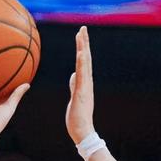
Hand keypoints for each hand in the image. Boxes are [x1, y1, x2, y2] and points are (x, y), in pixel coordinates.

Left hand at [66, 26, 94, 143]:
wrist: (82, 132)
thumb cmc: (78, 118)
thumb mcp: (74, 98)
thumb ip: (74, 86)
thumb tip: (73, 75)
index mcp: (84, 84)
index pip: (83, 63)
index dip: (82, 49)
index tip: (81, 36)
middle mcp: (87, 83)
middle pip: (85, 60)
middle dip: (84, 43)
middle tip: (82, 28)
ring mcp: (85, 88)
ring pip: (84, 65)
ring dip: (83, 49)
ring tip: (81, 35)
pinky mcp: (81, 93)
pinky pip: (81, 76)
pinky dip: (81, 64)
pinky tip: (80, 54)